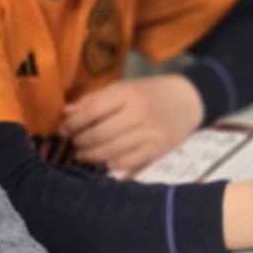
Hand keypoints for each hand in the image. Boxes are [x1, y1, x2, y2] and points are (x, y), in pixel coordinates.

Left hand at [61, 75, 202, 172]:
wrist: (189, 99)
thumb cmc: (151, 92)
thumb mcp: (124, 87)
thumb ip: (95, 99)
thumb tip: (67, 112)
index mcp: (127, 93)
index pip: (91, 111)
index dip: (72, 124)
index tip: (64, 130)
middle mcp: (138, 113)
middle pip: (98, 134)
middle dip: (80, 142)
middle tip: (73, 144)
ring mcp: (150, 132)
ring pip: (111, 151)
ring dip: (91, 156)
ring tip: (83, 155)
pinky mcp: (158, 148)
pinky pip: (129, 161)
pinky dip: (113, 164)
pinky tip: (106, 161)